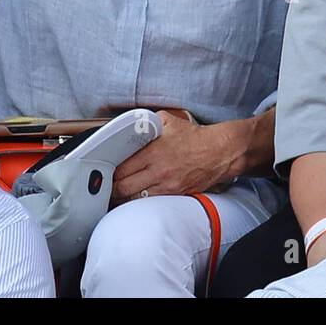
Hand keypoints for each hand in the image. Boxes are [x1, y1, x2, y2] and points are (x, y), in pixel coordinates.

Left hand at [110, 110, 235, 200]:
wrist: (219, 152)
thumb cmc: (194, 136)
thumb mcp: (166, 121)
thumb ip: (145, 123)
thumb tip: (130, 125)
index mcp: (153, 153)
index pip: (122, 169)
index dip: (110, 172)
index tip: (106, 172)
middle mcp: (158, 172)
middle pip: (124, 188)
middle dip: (112, 189)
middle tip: (107, 186)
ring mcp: (167, 186)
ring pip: (135, 200)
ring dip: (123, 198)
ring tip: (116, 195)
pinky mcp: (175, 195)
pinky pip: (151, 203)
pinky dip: (140, 202)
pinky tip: (135, 199)